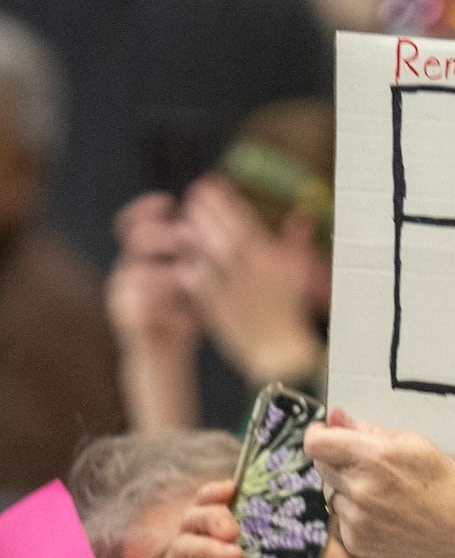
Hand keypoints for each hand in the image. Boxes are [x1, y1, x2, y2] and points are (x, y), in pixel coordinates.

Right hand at [106, 192, 200, 350]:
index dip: (146, 209)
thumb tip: (231, 222)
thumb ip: (202, 256)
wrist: (166, 356)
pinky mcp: (124, 318)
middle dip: (163, 235)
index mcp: (141, 257)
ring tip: (191, 276)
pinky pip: (139, 307)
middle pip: (135, 240)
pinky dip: (167, 309)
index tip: (169, 200)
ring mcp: (120, 293)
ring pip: (136, 272)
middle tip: (187, 236)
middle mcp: (126, 270)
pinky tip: (191, 315)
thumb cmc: (184, 314)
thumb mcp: (197, 282)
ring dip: (167, 273)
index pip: (134, 223)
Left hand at [179, 175, 323, 384]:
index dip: (227, 200)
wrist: (279, 351)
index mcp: (275, 262)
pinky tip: (183, 255)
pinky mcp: (217, 308)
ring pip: (208, 256)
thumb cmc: (289, 311)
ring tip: (185, 221)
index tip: (212, 184)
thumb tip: (301, 214)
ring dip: (194, 234)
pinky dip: (189, 265)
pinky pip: (198, 281)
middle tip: (193, 196)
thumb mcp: (299, 274)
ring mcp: (234, 290)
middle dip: (207, 212)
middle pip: (225, 234)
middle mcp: (254, 274)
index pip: (246, 222)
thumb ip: (297, 243)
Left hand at [307, 411, 454, 557]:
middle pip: (321, 466)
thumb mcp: (416, 445)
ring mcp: (357, 519)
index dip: (316, 435)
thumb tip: (337, 419)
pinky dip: (357, 514)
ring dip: (348, 490)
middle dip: (337, 460)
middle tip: (366, 465)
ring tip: (385, 496)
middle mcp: (360, 489)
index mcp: (374, 458)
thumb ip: (371, 430)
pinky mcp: (357, 542)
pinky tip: (387, 515)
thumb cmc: (444, 484)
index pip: (317, 443)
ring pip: (331, 493)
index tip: (323, 433)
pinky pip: (342, 519)